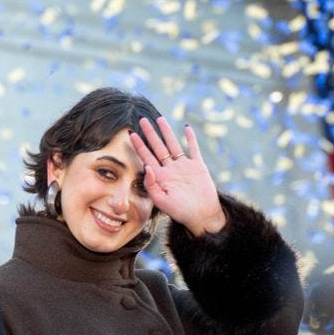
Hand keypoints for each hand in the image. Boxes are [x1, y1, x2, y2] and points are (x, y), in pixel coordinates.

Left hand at [129, 116, 225, 236]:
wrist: (202, 216)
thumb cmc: (180, 212)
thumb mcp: (161, 201)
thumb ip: (151, 184)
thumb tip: (146, 165)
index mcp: (160, 176)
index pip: (146, 156)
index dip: (138, 145)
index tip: (130, 133)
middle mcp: (170, 169)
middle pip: (158, 146)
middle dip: (150, 133)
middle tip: (142, 119)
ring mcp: (184, 166)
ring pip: (173, 144)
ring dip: (167, 132)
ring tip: (160, 118)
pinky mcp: (198, 166)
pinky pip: (193, 148)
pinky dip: (190, 138)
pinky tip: (186, 127)